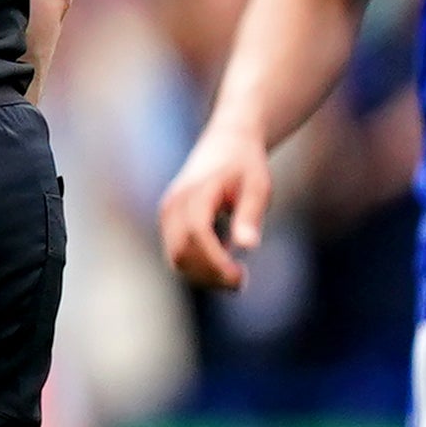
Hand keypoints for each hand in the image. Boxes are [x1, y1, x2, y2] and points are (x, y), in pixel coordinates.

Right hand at [156, 121, 270, 291]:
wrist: (226, 144)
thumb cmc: (246, 166)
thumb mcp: (258, 187)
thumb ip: (250, 215)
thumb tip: (248, 247)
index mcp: (195, 193)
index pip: (197, 234)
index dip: (215, 261)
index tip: (240, 278)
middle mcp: (173, 205)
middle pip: (181, 252)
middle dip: (210, 275)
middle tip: (242, 282)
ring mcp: (167, 215)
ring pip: (176, 258)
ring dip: (203, 274)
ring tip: (236, 277)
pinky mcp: (168, 223)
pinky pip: (177, 253)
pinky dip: (198, 266)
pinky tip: (224, 263)